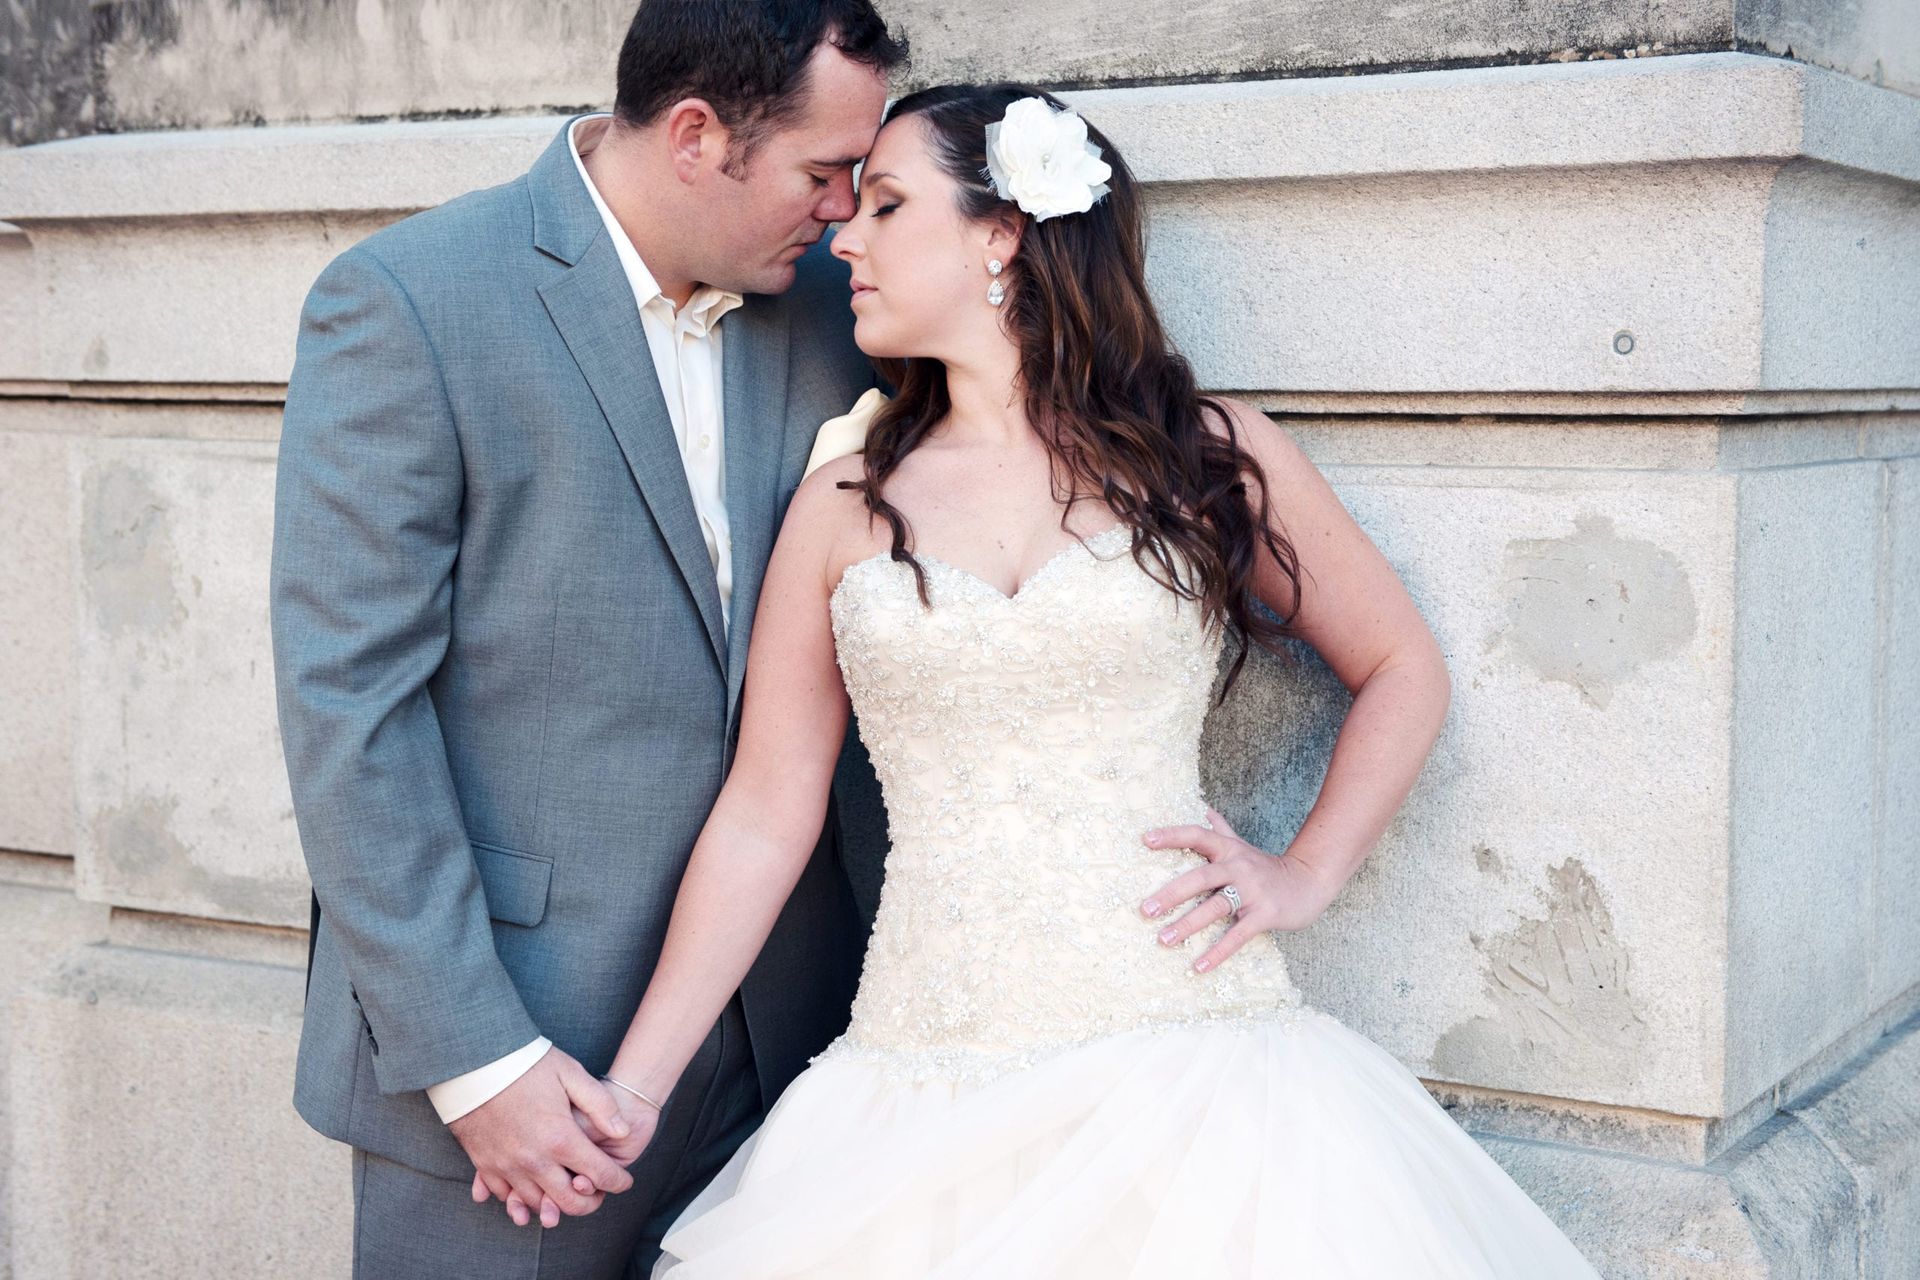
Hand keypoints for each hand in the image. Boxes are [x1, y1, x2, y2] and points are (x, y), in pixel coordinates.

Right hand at [449, 1045, 635, 1227]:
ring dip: (555, 1204)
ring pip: (536, 1204)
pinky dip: (520, 1197)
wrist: (474, 1061)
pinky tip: (531, 1187)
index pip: (599, 1175)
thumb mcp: (571, 1074)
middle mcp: (533, 1160)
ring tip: (567, 1191)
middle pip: (568, 1202)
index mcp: (560, 1138)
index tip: (624, 1181)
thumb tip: (623, 1132)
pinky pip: (504, 1195)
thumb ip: (601, 1105)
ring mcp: (506, 1165)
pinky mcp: (484, 1163)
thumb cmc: (526, 1064)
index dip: (617, 1182)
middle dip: (590, 1204)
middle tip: (599, 1194)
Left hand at [1137, 806, 1338, 972]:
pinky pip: (1237, 935)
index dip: (1172, 836)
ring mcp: (1252, 892)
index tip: (1145, 839)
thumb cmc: (1267, 867)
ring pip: (1215, 908)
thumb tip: (1204, 809)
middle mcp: (1238, 867)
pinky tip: (1198, 967)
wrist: (1310, 882)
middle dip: (1171, 894)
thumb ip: (1222, 829)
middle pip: (1200, 877)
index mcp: (1229, 850)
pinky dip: (1218, 953)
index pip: (1197, 836)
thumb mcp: (1243, 846)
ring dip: (1187, 925)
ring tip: (1163, 940)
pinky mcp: (1265, 915)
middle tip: (1145, 910)